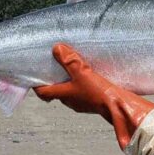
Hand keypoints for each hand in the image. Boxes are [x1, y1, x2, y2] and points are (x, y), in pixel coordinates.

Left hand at [34, 44, 153, 149]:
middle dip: (55, 80)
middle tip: (56, 67)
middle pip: (56, 91)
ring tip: (75, 69)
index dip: (37, 84)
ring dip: (70, 82)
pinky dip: (82, 85)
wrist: (118, 106)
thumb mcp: (82, 72)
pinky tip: (90, 77)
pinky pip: (83, 93)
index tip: (35, 75)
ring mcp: (81, 103)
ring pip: (70, 92)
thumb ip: (69, 60)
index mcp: (63, 94)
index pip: (43, 92)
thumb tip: (57, 49)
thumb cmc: (97, 92)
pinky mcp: (93, 102)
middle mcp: (70, 101)